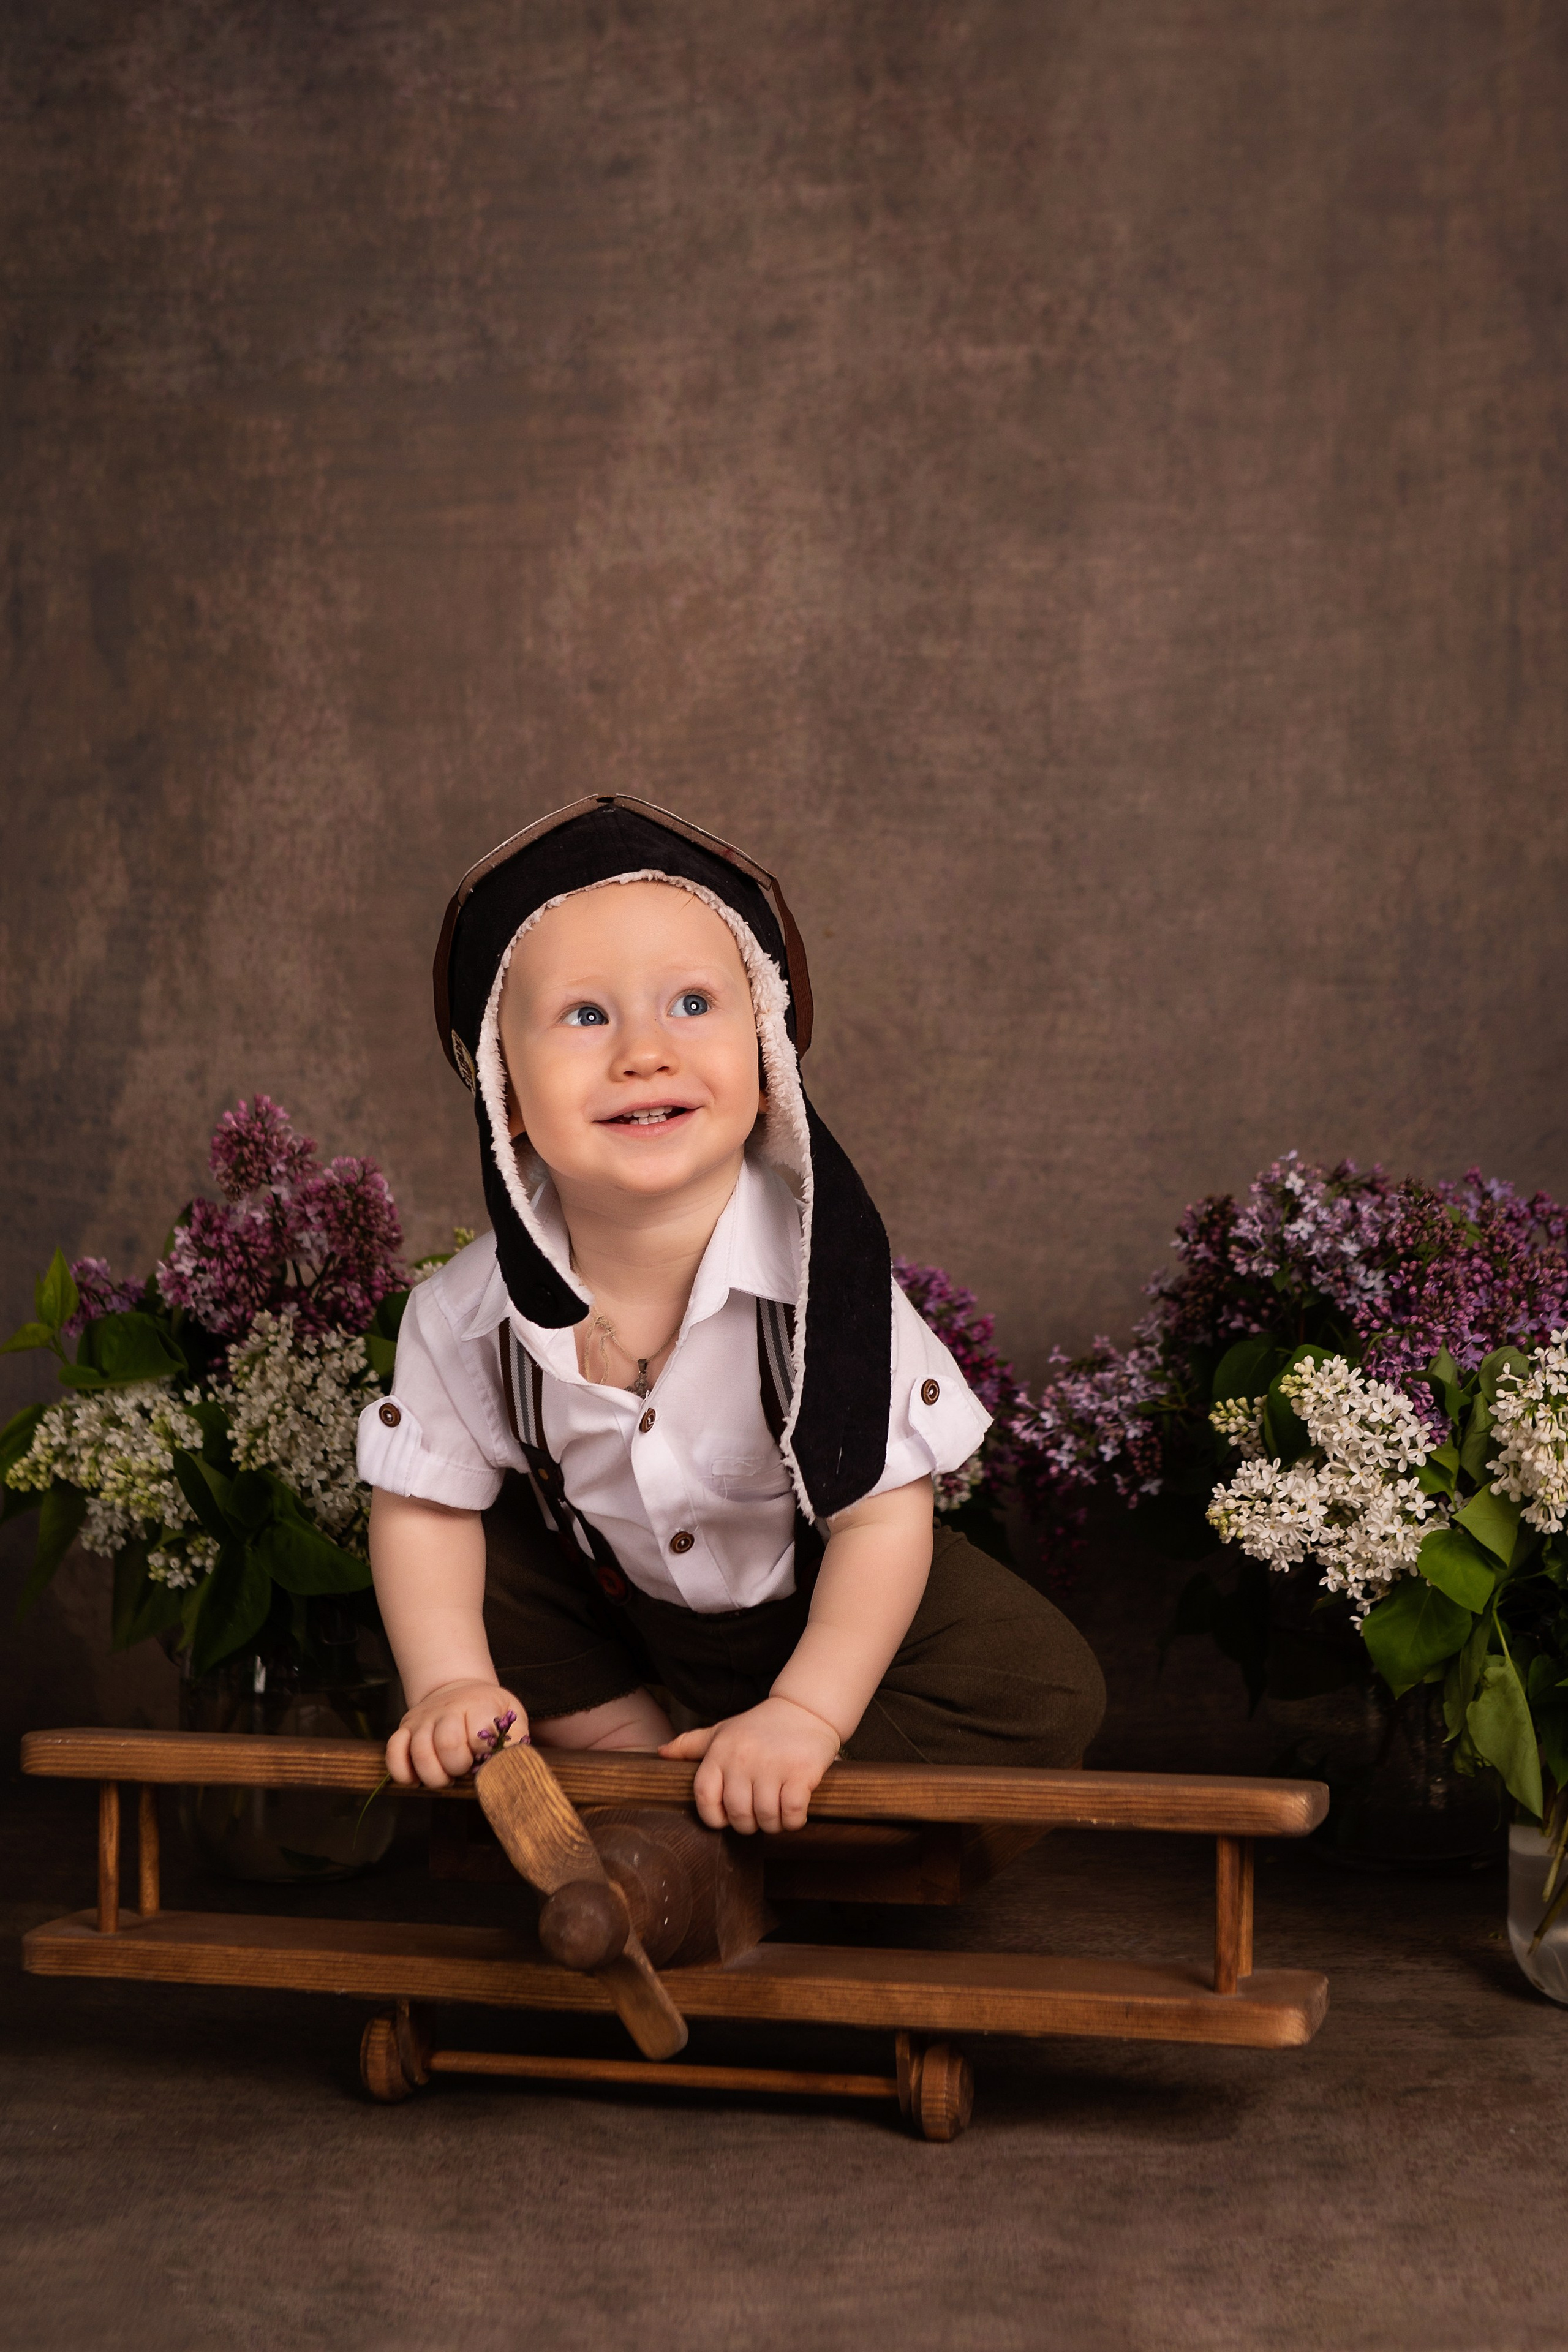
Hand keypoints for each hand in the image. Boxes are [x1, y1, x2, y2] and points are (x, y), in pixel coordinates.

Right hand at [387, 1679, 527, 1789]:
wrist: (460, 1690)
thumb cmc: (488, 1711)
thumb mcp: (511, 1715)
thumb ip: (517, 1738)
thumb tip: (515, 1765)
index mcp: (478, 1705)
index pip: (477, 1735)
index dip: (481, 1756)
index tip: (485, 1758)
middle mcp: (447, 1709)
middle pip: (446, 1744)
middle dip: (457, 1767)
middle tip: (464, 1769)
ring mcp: (422, 1719)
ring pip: (418, 1753)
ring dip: (433, 1776)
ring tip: (446, 1776)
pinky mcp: (404, 1729)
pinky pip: (394, 1753)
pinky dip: (403, 1773)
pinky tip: (418, 1779)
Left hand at [659, 1695, 840, 1832]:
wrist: (804, 1710)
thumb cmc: (759, 1727)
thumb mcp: (722, 1732)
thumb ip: (689, 1744)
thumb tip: (659, 1754)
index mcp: (720, 1751)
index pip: (704, 1797)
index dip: (713, 1816)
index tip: (726, 1817)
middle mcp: (742, 1758)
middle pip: (738, 1814)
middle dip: (749, 1824)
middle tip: (758, 1815)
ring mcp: (772, 1766)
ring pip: (766, 1818)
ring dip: (773, 1824)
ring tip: (777, 1812)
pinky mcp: (800, 1772)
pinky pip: (791, 1813)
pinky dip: (794, 1820)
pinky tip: (795, 1811)